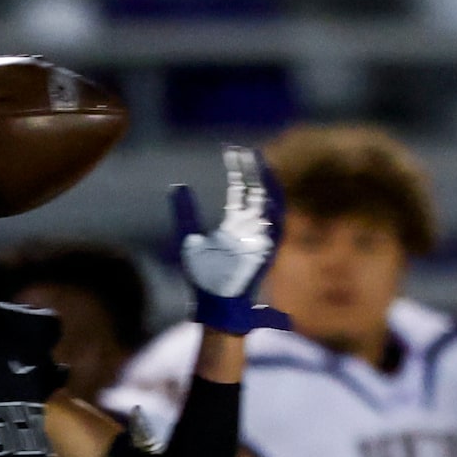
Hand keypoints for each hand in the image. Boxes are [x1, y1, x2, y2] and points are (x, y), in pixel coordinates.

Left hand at [171, 147, 289, 334]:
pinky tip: (268, 188)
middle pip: (257, 193)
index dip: (238, 170)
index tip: (232, 150)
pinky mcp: (266, 253)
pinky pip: (277, 226)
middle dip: (253, 171)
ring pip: (270, 205)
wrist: (213, 307)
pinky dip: (275, 207)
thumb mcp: (189, 238)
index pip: (241, 191)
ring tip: (259, 162)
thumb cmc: (203, 279)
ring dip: (267, 183)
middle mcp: (250, 229)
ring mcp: (260, 240)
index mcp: (234, 226)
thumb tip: (178, 185)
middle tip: (245, 150)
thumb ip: (185, 212)